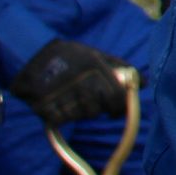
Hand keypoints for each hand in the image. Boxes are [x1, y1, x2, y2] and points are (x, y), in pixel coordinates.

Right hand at [10, 40, 135, 127]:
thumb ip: (122, 68)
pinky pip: (63, 119)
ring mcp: (64, 96)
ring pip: (82, 115)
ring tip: (70, 96)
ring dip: (80, 110)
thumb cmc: (69, 56)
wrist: (30, 55)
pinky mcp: (46, 108)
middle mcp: (81, 83)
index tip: (115, 110)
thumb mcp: (96, 55)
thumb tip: (145, 83)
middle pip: (98, 109)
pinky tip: (58, 102)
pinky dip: (62, 115)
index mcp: (96, 68)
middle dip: (97, 108)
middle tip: (87, 99)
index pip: (116, 98)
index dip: (118, 107)